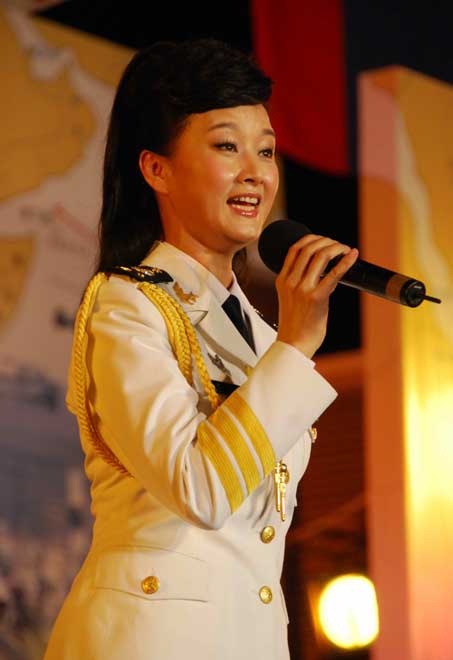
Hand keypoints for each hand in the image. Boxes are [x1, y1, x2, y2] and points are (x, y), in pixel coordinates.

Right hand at [275, 234, 358, 357]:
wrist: (294, 345)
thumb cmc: (296, 325)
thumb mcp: (290, 299)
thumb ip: (299, 284)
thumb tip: (323, 272)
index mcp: (282, 280)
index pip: (295, 249)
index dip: (311, 239)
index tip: (324, 240)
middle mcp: (290, 282)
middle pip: (309, 249)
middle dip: (327, 241)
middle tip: (339, 246)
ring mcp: (302, 289)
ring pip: (321, 256)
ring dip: (337, 248)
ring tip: (346, 250)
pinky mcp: (317, 298)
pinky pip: (333, 274)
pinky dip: (345, 261)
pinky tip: (353, 255)